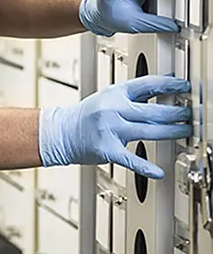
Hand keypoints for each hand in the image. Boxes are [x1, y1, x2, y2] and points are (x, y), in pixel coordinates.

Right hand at [39, 75, 191, 177]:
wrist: (61, 132)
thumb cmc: (87, 116)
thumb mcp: (109, 96)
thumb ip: (137, 92)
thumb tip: (165, 81)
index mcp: (114, 94)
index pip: (147, 85)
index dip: (170, 85)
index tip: (186, 87)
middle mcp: (112, 109)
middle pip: (153, 111)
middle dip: (177, 112)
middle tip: (192, 114)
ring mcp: (110, 129)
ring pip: (149, 131)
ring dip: (172, 132)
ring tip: (186, 131)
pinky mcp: (107, 149)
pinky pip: (130, 159)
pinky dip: (146, 167)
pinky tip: (159, 172)